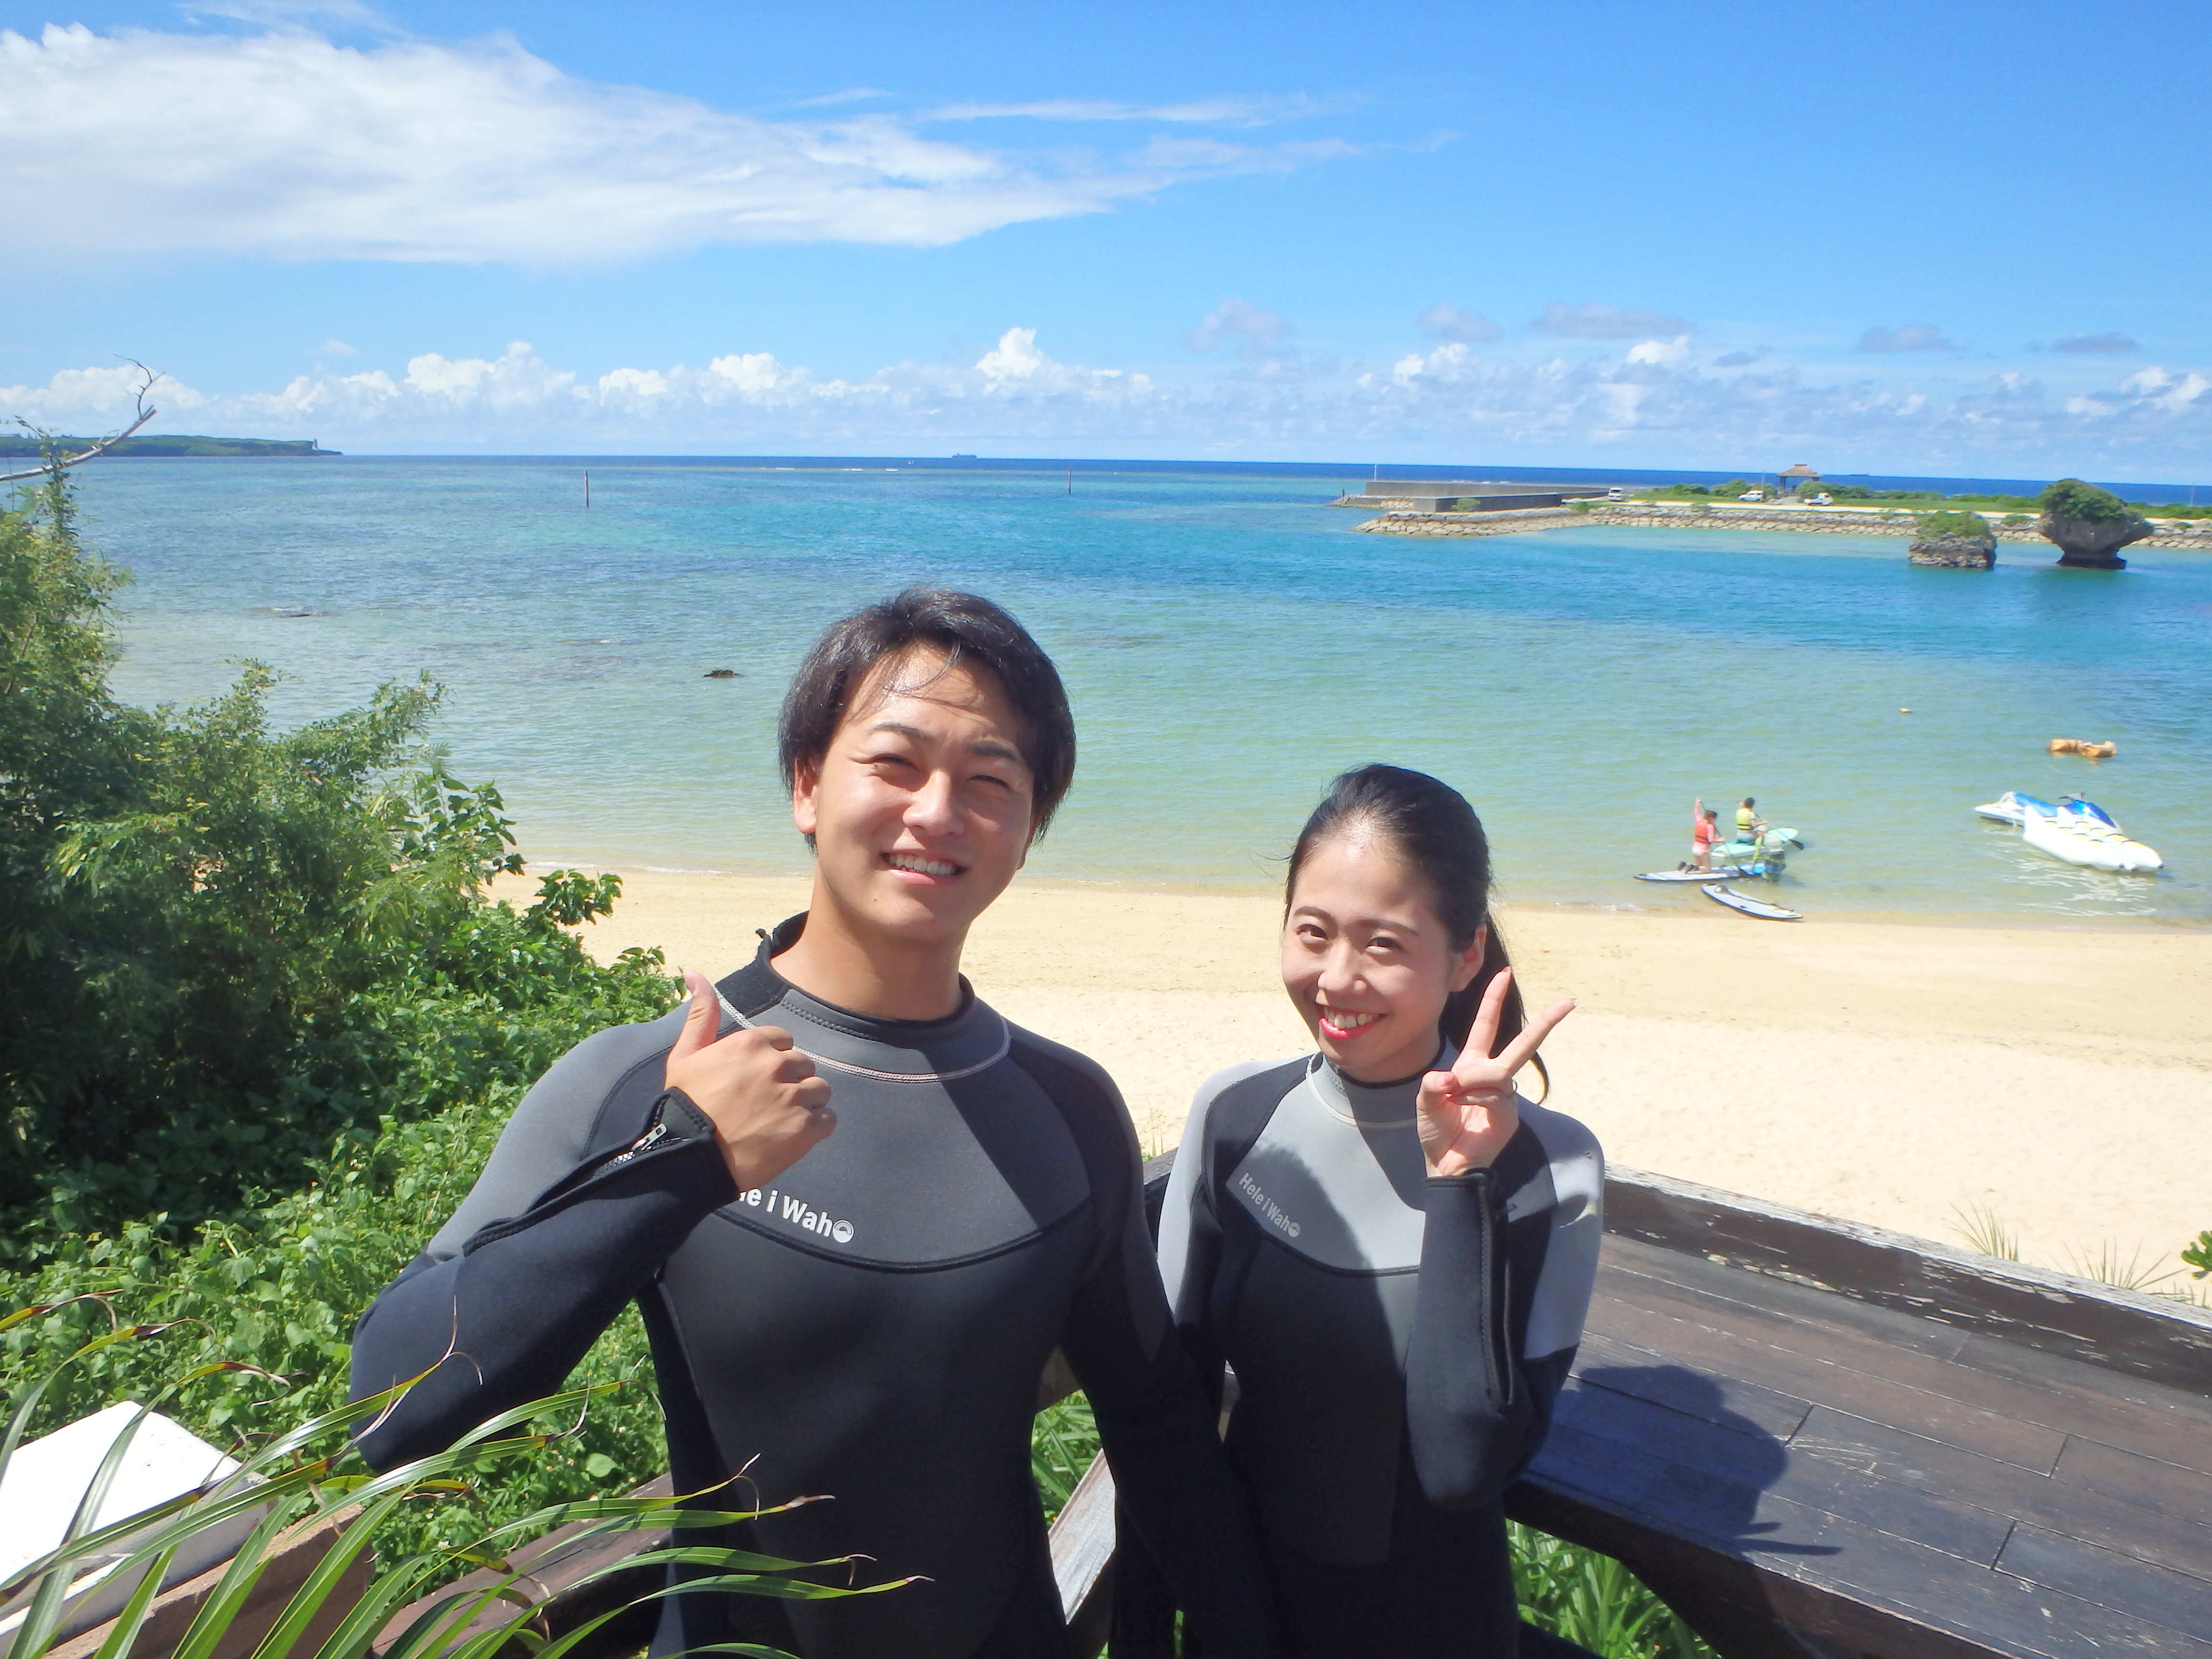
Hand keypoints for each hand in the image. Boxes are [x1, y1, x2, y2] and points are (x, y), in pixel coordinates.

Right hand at [664, 971, 834, 1190]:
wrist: (690, 1159)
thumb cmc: (686, 1107)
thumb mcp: (686, 1056)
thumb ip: (700, 1014)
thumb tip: (694, 972)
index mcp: (752, 1043)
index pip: (784, 1041)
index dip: (772, 1061)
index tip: (755, 1080)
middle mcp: (777, 1066)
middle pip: (804, 1066)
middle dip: (790, 1082)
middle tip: (766, 1104)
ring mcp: (794, 1097)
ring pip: (820, 1091)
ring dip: (806, 1104)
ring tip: (779, 1120)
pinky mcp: (806, 1129)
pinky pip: (828, 1120)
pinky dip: (814, 1128)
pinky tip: (790, 1136)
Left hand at [1416, 968, 1574, 1177]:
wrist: (1445, 1163)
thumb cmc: (1437, 1130)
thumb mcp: (1426, 1101)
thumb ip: (1434, 1084)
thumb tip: (1453, 1077)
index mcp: (1471, 1065)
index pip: (1485, 1026)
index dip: (1493, 1000)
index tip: (1504, 973)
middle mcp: (1492, 1076)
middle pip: (1522, 1043)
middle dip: (1545, 1022)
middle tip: (1569, 1001)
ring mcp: (1504, 1096)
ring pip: (1497, 1071)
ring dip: (1472, 1081)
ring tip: (1455, 1096)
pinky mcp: (1509, 1114)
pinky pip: (1495, 1094)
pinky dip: (1475, 1098)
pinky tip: (1464, 1108)